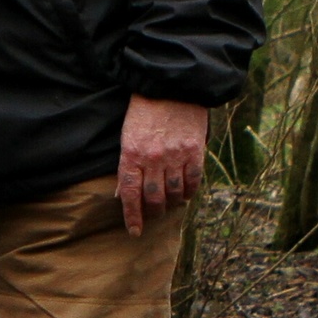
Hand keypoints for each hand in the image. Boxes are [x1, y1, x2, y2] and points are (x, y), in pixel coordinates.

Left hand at [115, 96, 206, 236]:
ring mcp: (175, 155)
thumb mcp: (127, 135)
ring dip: (171, 204)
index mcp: (131, 154)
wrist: (171, 86)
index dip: (132, 217)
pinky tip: (185, 194)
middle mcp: (153, 158)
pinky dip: (189, 192)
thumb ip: (127, 165)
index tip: (134, 232)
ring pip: (174, 193)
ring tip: (169, 205)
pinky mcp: (194, 150)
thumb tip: (123, 194)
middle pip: (153, 198)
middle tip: (153, 215)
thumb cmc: (144, 111)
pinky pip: (193, 181)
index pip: (130, 194)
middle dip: (152, 212)